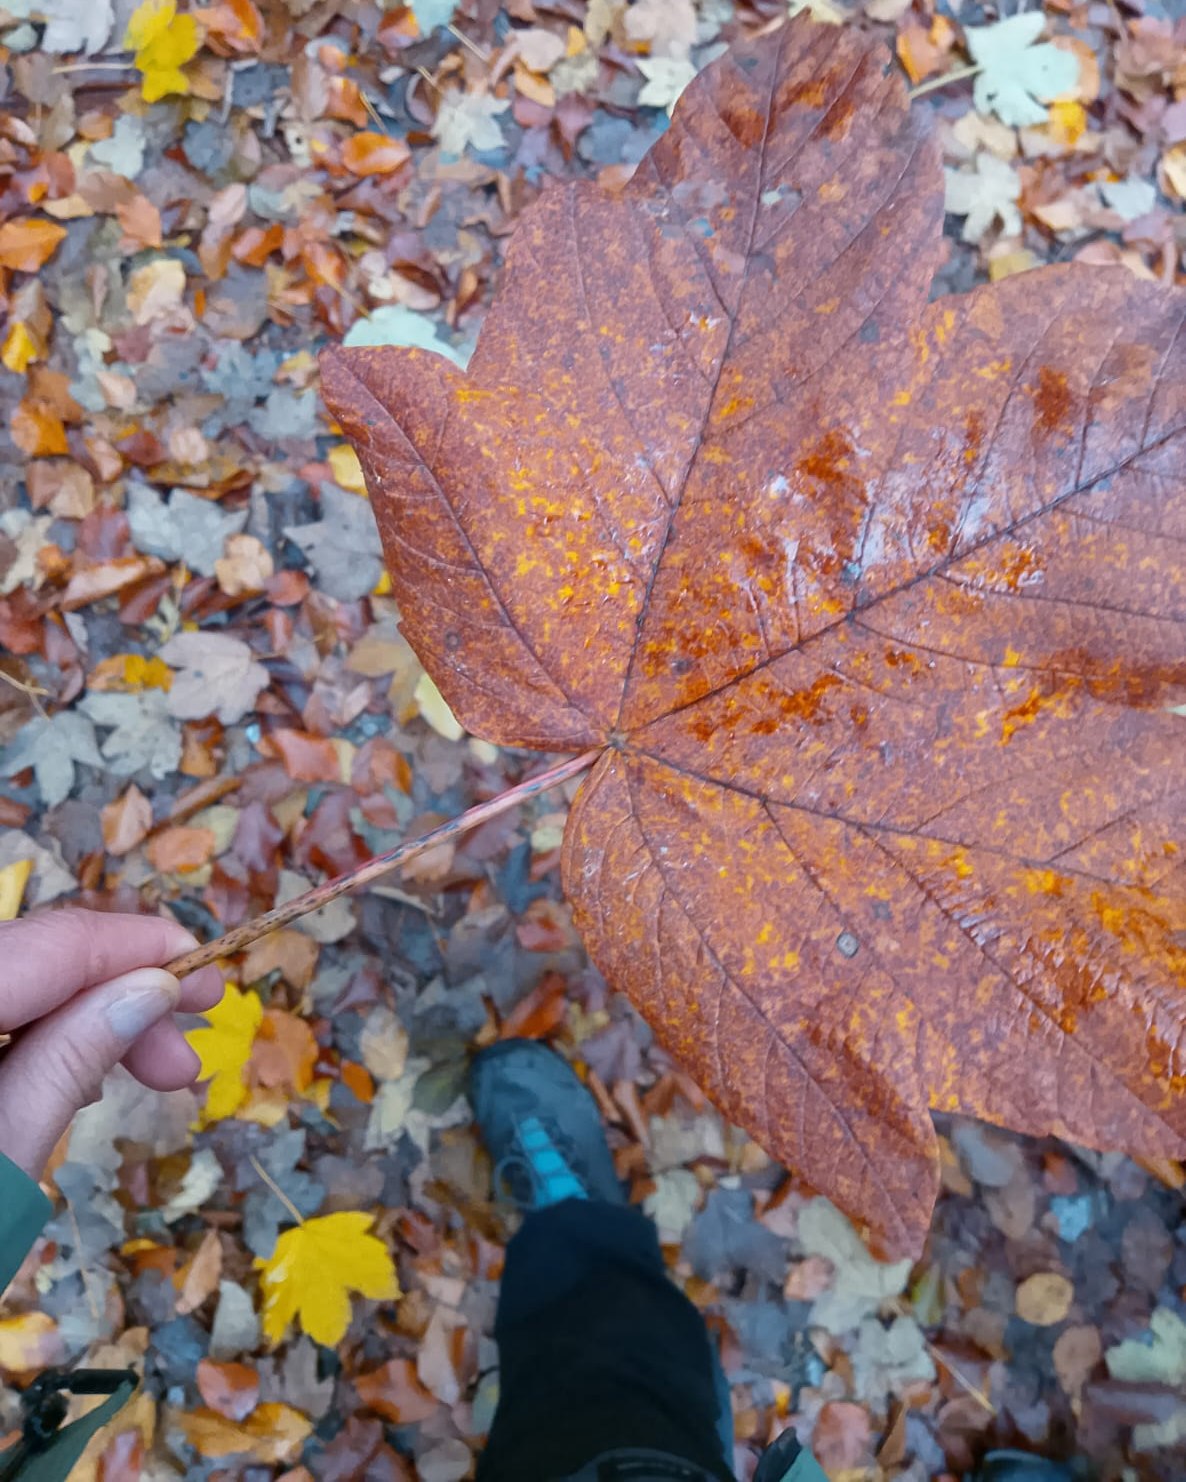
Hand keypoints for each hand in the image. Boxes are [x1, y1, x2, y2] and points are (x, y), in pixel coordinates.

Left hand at [0, 909, 222, 1178]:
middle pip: (33, 956)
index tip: (210, 976)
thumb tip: (153, 988)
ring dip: (88, 1020)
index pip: (54, 945)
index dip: (138, 947)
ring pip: (19, 982)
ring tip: (155, 1074)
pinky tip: (80, 1078)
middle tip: (194, 1034)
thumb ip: (69, 1062)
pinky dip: (42, 1037)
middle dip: (119, 991)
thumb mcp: (6, 1161)